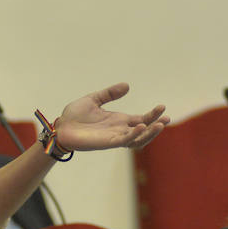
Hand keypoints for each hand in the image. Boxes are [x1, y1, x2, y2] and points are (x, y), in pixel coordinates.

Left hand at [54, 83, 168, 151]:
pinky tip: (140, 126)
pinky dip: (133, 135)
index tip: (162, 107)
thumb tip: (127, 86)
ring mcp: (114, 137)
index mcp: (118, 120)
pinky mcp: (107, 142)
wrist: (61, 127)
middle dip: (156, 124)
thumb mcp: (93, 100)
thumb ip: (109, 94)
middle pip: (144, 130)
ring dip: (150, 133)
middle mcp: (119, 130)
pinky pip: (124, 140)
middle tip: (167, 118)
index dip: (153, 115)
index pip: (141, 119)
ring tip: (160, 124)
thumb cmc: (75, 116)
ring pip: (138, 139)